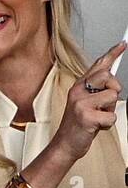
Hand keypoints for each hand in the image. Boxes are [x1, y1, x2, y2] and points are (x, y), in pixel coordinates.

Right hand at [51, 43, 123, 162]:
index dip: (112, 53)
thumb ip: (96, 89)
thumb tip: (110, 75)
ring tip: (97, 116)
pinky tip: (96, 126)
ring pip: (112, 97)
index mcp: (78, 87)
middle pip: (107, 77)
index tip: (123, 44)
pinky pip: (111, 116)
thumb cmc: (78, 124)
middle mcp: (77, 91)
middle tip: (104, 102)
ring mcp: (80, 103)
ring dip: (110, 110)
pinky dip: (108, 123)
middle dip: (113, 89)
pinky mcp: (86, 116)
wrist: (65, 144)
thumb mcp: (85, 102)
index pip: (97, 66)